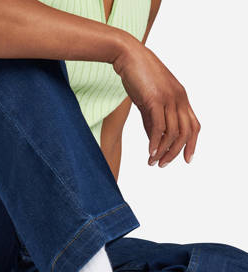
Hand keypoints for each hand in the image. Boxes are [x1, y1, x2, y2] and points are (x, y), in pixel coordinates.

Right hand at [113, 38, 200, 166]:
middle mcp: (179, 98)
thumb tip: (155, 141)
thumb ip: (153, 120)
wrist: (128, 56)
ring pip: (173, 132)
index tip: (186, 159)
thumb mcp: (149, 101)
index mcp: (181, 98)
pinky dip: (155, 142)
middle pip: (186, 132)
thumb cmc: (138, 77)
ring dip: (164, 151)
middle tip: (163, 165)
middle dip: (176, 152)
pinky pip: (159, 127)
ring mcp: (169, 98)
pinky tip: (150, 152)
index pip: (194, 126)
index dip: (192, 144)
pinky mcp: (155, 99)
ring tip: (153, 162)